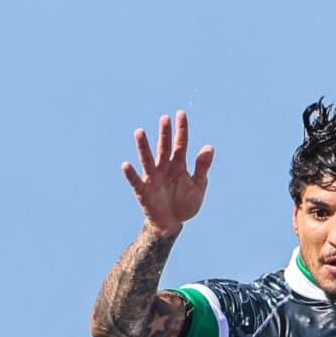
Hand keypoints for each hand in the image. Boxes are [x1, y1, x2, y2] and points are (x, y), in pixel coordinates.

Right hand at [122, 110, 213, 234]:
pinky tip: (126, 165)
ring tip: (139, 132)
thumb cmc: (185, 202)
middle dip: (164, 133)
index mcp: (179, 164)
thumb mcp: (198, 185)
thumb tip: (209, 147)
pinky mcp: (143, 190)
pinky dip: (131, 173)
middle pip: (164, 147)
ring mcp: (153, 177)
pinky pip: (136, 180)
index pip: (181, 144)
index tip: (181, 113)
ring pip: (148, 159)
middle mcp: (164, 167)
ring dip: (143, 146)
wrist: (172, 222)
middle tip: (164, 118)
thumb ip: (202, 167)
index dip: (181, 129)